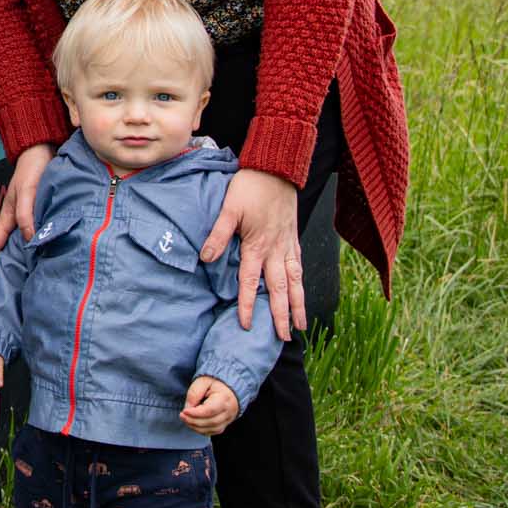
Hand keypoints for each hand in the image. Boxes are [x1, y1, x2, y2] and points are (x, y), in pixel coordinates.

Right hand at [0, 143, 55, 278]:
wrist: (42, 150)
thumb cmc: (32, 168)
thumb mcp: (28, 191)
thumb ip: (28, 214)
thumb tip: (29, 238)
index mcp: (8, 217)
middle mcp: (16, 220)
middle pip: (5, 250)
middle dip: (2, 269)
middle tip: (5, 290)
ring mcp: (27, 218)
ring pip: (21, 245)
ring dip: (21, 261)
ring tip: (25, 281)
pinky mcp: (40, 214)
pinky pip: (36, 236)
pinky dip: (37, 248)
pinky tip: (45, 257)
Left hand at [181, 376, 240, 434]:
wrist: (228, 387)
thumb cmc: (214, 383)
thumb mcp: (202, 381)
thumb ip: (194, 393)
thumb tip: (188, 408)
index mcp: (225, 398)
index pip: (210, 410)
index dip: (195, 413)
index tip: (184, 411)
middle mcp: (229, 411)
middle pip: (211, 422)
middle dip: (193, 421)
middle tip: (182, 415)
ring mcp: (229, 419)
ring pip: (212, 429)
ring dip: (196, 427)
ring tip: (186, 419)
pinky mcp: (225, 424)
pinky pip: (213, 432)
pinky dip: (202, 430)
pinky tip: (193, 423)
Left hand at [199, 167, 302, 340]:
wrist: (277, 169)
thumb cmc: (251, 187)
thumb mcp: (229, 209)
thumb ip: (218, 235)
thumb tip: (206, 258)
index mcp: (258, 245)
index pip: (250, 282)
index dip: (247, 304)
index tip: (245, 325)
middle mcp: (276, 250)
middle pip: (279, 289)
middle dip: (280, 315)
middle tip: (283, 338)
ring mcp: (288, 245)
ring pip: (295, 281)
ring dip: (297, 304)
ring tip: (300, 325)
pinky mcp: (293, 238)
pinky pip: (299, 266)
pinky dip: (301, 283)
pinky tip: (300, 293)